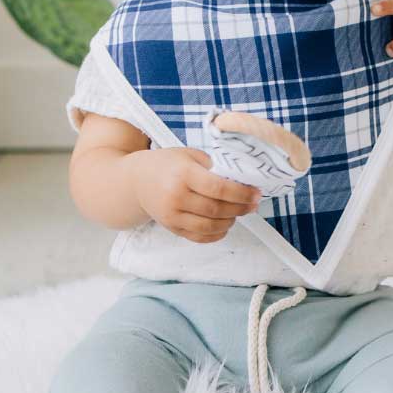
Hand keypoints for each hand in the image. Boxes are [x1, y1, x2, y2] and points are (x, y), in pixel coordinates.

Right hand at [132, 148, 261, 242]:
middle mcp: (176, 196)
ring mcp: (172, 215)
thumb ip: (213, 166)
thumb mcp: (189, 155)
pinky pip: (199, 237)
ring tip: (238, 213)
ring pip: (209, 226)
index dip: (241, 193)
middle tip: (253, 204)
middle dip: (240, 208)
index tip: (256, 193)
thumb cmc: (167, 164)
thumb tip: (241, 180)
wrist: (136, 181)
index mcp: (183, 174)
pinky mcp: (171, 228)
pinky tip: (225, 225)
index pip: (218, 188)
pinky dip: (216, 235)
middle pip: (216, 209)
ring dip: (230, 222)